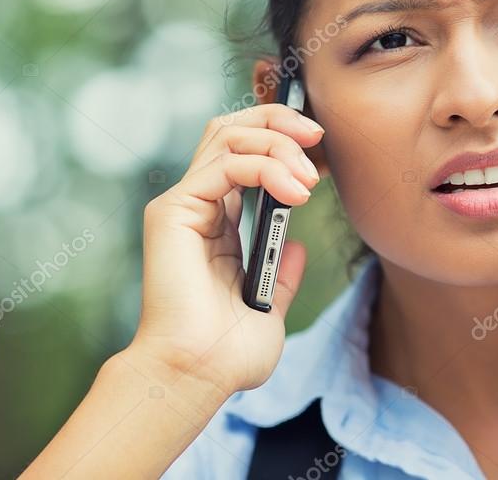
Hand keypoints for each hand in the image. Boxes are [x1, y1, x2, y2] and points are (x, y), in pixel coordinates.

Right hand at [128, 103, 322, 399]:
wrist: (196, 375)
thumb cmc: (226, 353)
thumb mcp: (270, 308)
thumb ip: (282, 275)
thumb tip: (299, 247)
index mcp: (215, 224)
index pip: (243, 154)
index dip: (282, 141)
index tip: (323, 155)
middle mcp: (196, 205)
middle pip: (231, 129)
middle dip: (279, 121)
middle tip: (318, 136)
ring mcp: (183, 204)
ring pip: (228, 135)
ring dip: (279, 144)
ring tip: (310, 178)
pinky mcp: (174, 210)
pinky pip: (227, 165)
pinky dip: (267, 167)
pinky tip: (295, 193)